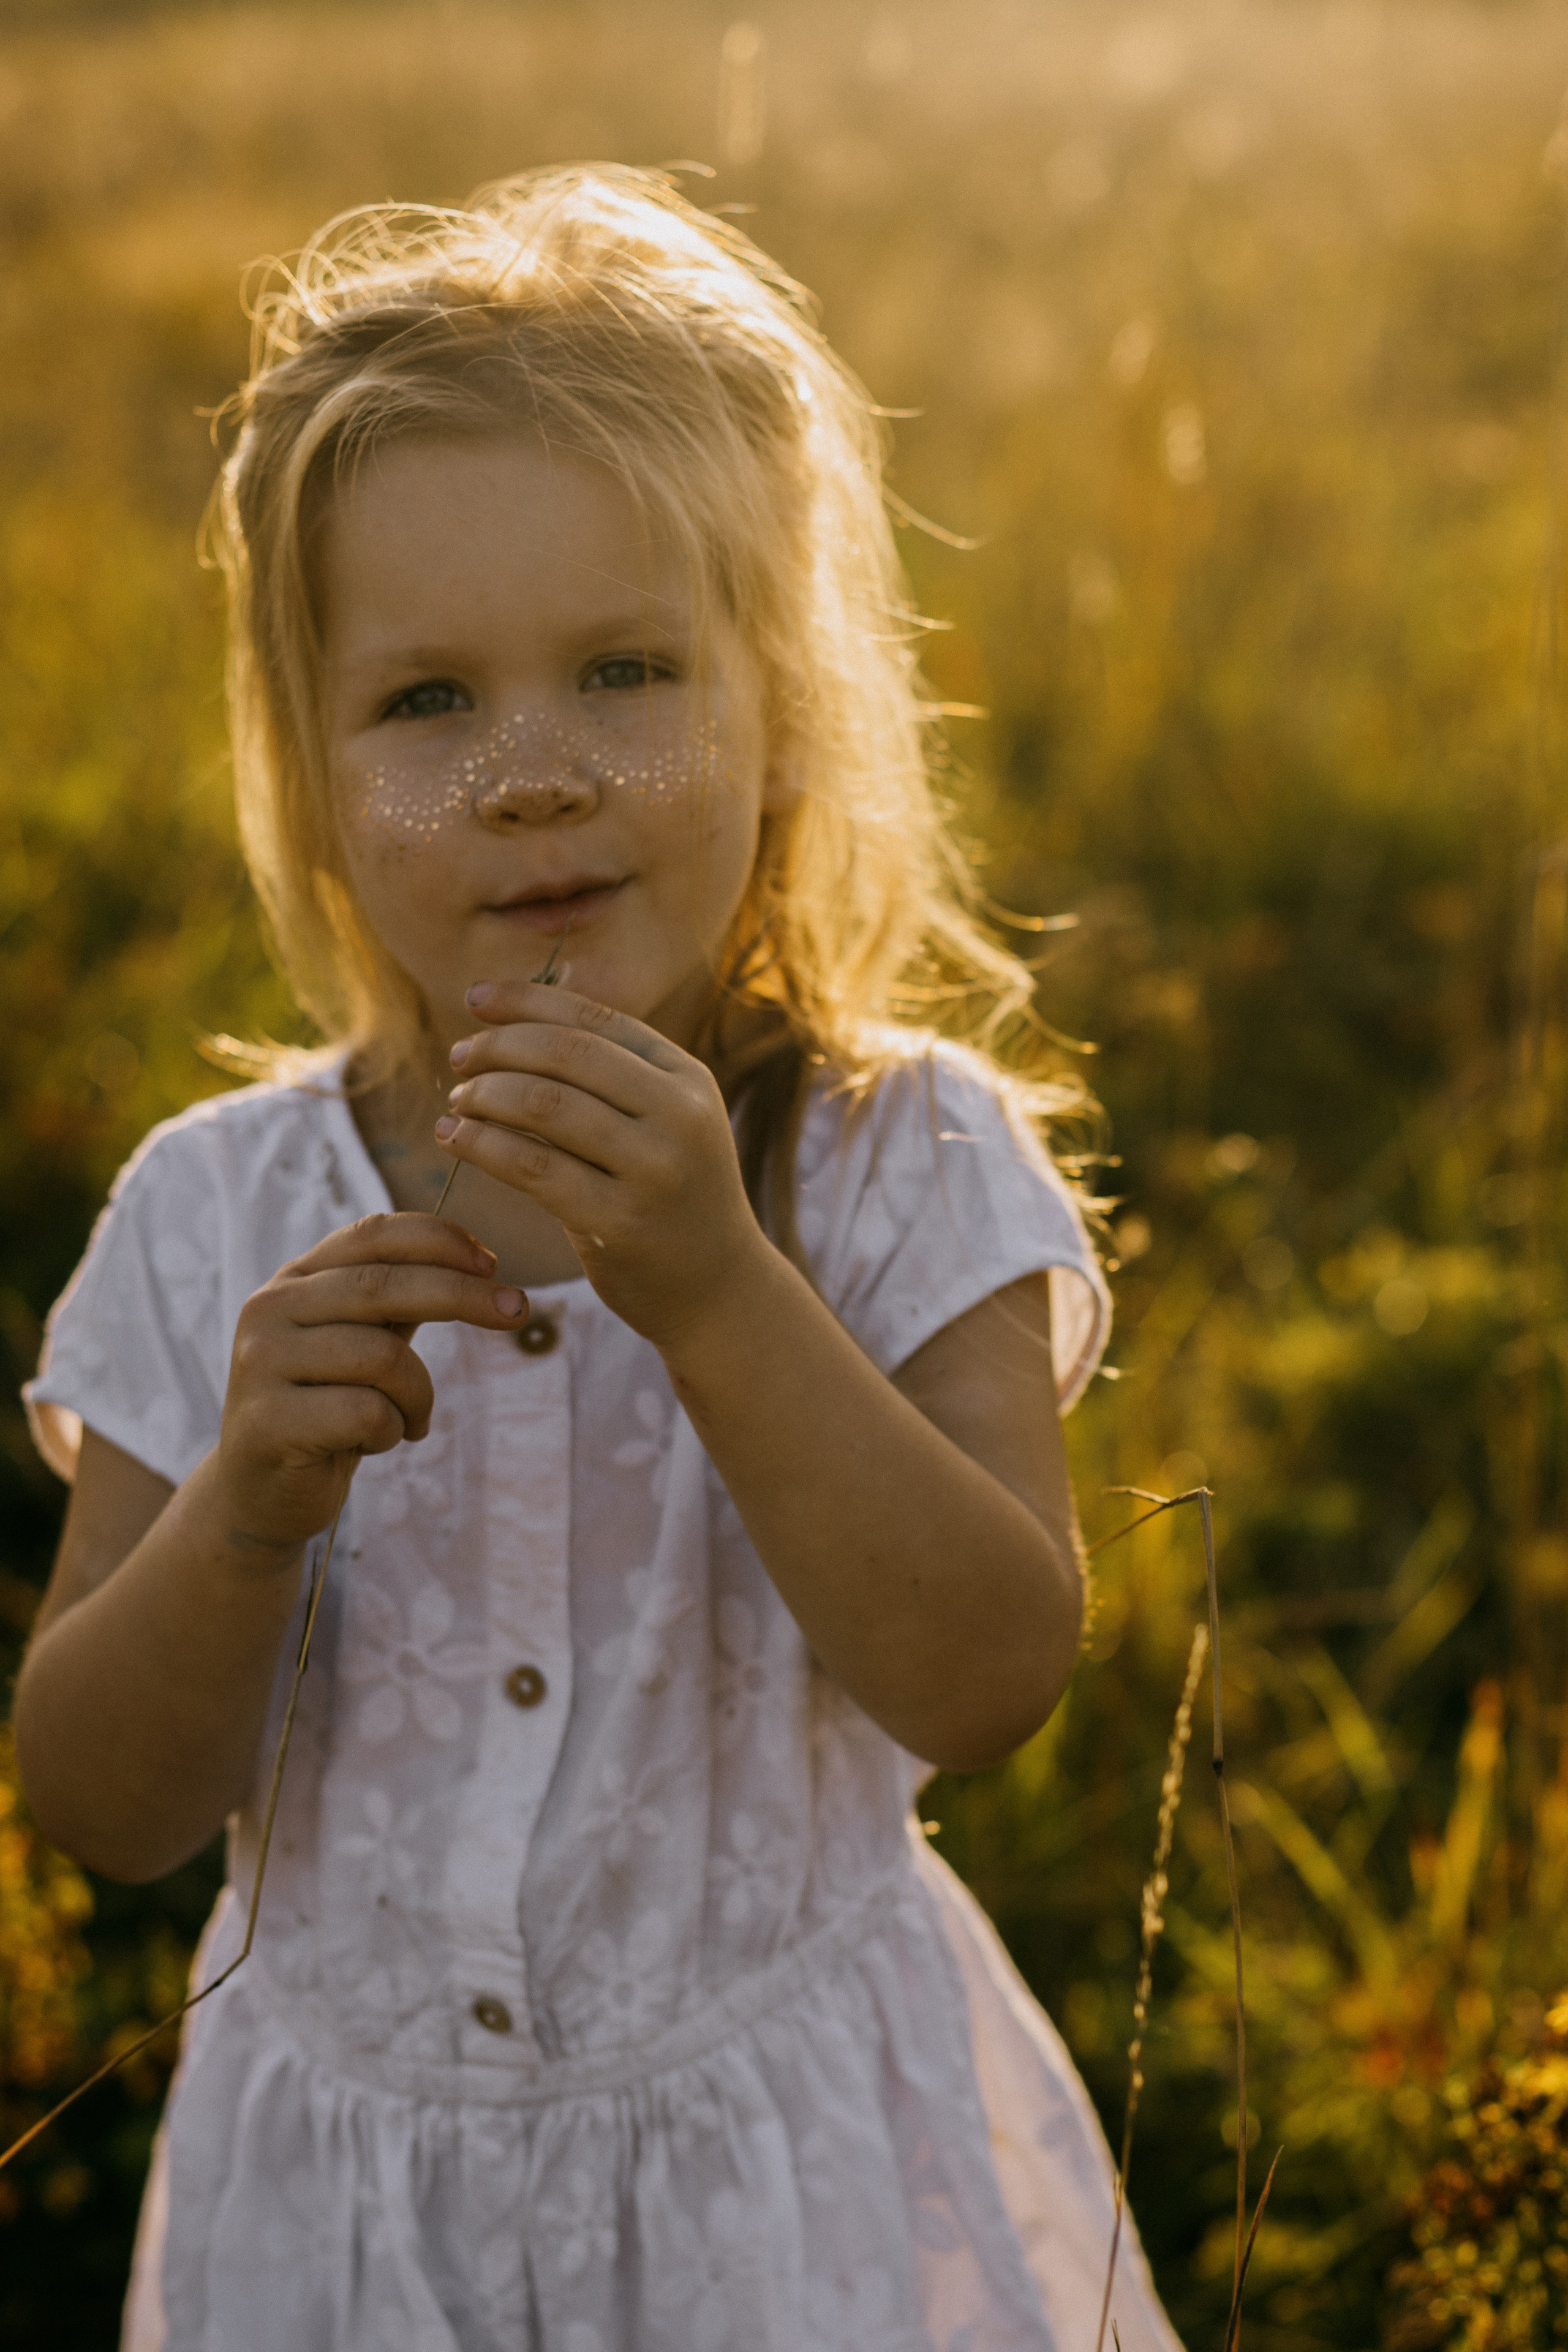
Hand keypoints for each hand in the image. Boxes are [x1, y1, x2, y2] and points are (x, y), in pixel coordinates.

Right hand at [217, 1214, 527, 1554]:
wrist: (260, 1492)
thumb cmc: (326, 1409)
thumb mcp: (362, 1343)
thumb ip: (400, 1301)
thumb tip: (480, 1263)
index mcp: (294, 1280)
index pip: (370, 1235)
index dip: (438, 1239)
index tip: (493, 1263)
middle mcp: (269, 1310)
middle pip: (385, 1285)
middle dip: (463, 1295)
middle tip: (517, 1311)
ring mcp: (261, 1364)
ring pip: (383, 1357)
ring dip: (418, 1395)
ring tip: (410, 1420)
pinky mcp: (268, 1422)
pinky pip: (367, 1413)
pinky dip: (391, 1431)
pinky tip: (374, 1442)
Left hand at [436, 980, 767, 1347]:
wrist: (719, 1291)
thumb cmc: (673, 1198)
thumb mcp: (665, 1123)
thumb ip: (612, 1075)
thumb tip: (518, 1018)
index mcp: (688, 1079)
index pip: (597, 1020)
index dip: (527, 1001)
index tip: (475, 999)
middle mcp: (679, 1116)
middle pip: (567, 1055)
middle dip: (499, 1048)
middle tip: (460, 1059)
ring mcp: (653, 1170)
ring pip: (544, 1106)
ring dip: (484, 1095)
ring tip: (457, 1102)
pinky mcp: (620, 1222)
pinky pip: (532, 1167)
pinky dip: (482, 1145)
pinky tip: (455, 1138)